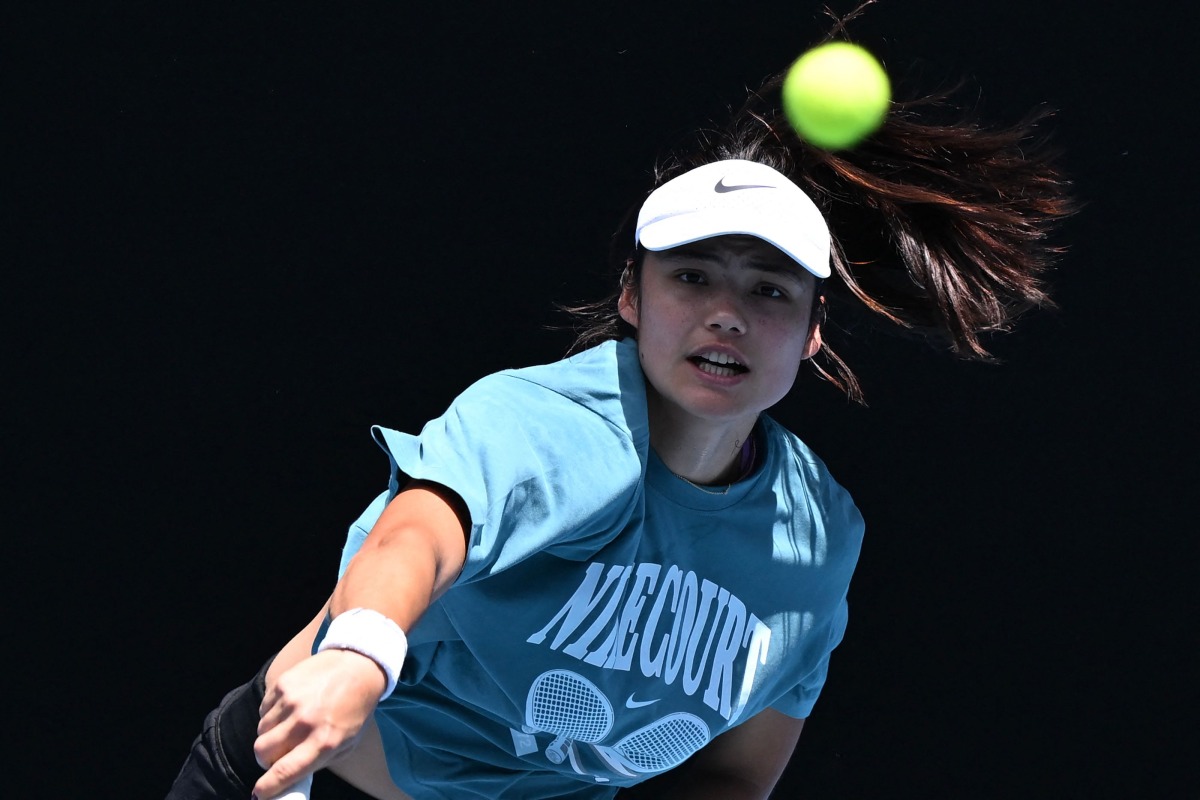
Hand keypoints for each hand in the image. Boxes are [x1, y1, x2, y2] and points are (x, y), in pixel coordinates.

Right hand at [251, 648, 387, 799]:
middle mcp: (305, 723)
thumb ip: (317, 762)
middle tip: (278, 754)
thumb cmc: (355, 710)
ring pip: (261, 731)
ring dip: (271, 735)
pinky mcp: (283, 683)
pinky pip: (264, 710)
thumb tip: (286, 779)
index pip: (284, 772)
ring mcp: (292, 701)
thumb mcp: (346, 744)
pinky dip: (272, 715)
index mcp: (324, 742)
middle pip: (262, 752)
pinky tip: (291, 709)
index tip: (259, 793)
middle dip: (266, 759)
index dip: (267, 787)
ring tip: (291, 726)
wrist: (358, 666)